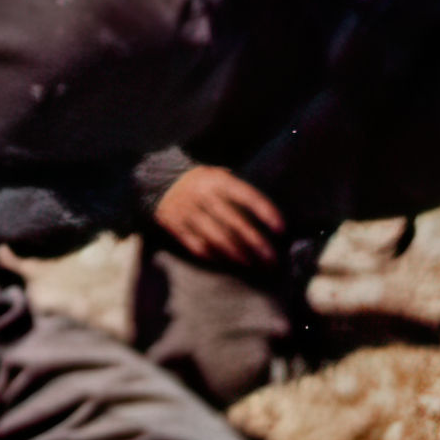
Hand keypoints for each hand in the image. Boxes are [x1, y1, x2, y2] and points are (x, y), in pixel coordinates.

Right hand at [153, 162, 282, 265]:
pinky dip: (213, 256)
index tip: (281, 229)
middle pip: (235, 223)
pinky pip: (197, 245)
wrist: (158, 182)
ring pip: (216, 238)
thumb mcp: (219, 176)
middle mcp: (202, 195)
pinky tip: (227, 262)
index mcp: (217, 180)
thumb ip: (239, 190)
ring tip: (252, 264)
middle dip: (256, 243)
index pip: (248, 196)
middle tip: (272, 259)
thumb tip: (267, 214)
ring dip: (237, 254)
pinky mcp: (174, 225)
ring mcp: (186, 211)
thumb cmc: (201, 183)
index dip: (266, 212)